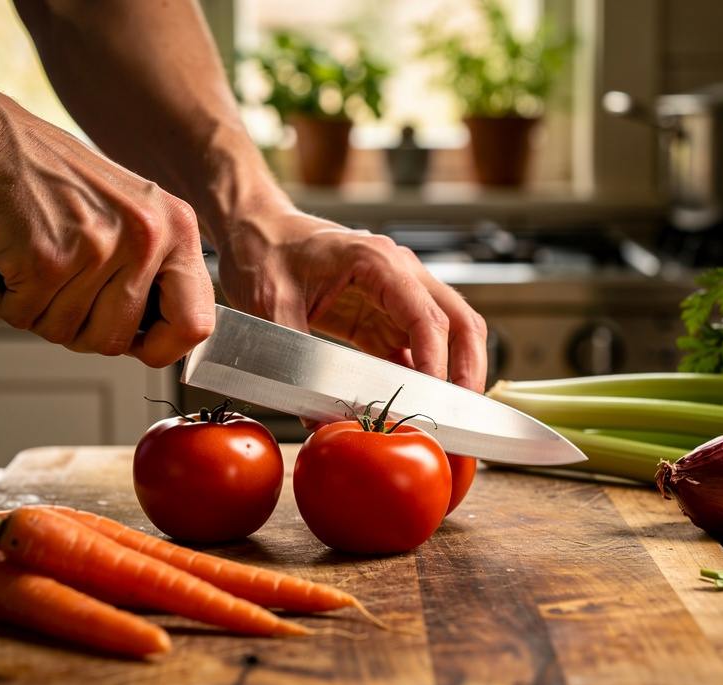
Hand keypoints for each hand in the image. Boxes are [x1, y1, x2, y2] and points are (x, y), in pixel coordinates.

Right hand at [0, 88, 215, 367]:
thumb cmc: (56, 179)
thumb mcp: (134, 215)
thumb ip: (155, 271)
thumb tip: (161, 338)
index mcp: (178, 230)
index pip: (195, 324)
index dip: (164, 348)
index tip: (141, 346)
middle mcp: (146, 239)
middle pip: (116, 340)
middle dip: (81, 330)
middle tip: (62, 296)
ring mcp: (97, 251)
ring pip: (68, 333)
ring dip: (41, 314)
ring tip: (36, 271)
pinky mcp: (47, 261)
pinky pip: (26, 318)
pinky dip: (9, 302)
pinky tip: (12, 267)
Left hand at [215, 205, 488, 393]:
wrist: (255, 231)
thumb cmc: (264, 252)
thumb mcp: (271, 306)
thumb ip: (296, 360)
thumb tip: (316, 416)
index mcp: (376, 260)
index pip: (425, 314)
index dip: (436, 360)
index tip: (434, 398)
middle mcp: (398, 273)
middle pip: (457, 320)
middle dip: (467, 368)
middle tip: (463, 413)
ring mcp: (396, 293)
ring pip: (447, 333)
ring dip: (453, 373)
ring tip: (448, 415)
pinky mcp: (384, 314)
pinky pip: (417, 346)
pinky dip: (424, 375)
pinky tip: (417, 403)